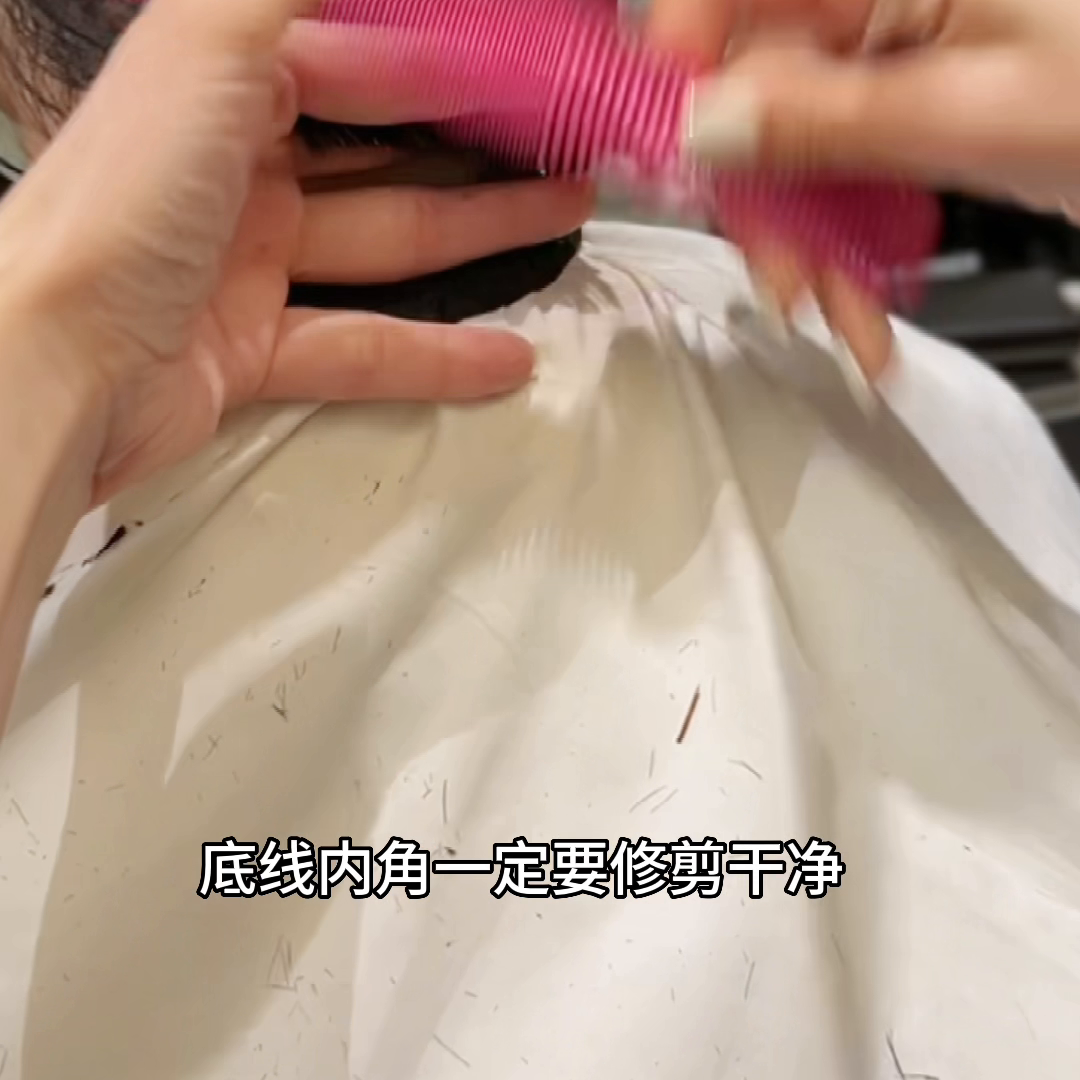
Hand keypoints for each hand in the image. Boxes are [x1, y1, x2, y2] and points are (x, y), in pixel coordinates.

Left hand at [0, 0, 591, 504]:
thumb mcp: (210, 46)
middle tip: (559, 145)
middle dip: (476, 150)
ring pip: (384, 245)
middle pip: (380, 152)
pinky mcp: (252, 349)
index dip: (441, 63)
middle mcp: (233, 168)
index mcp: (219, 86)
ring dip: (477, 238)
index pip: (352, 61)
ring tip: (564, 222)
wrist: (53, 363)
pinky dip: (433, 356)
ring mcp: (245, 264)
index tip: (523, 69)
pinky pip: (360, 346)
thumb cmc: (120, 199)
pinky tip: (504, 358)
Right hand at [647, 0, 1079, 379]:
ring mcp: (902, 46)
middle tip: (786, 279)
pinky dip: (846, 239)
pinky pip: (844, 165)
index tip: (672, 148)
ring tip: (845, 317)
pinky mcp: (915, 97)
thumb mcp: (976, 114)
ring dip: (808, 241)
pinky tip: (863, 297)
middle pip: (758, 84)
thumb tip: (703, 123)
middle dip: (764, 198)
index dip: (683, 63)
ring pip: (796, 140)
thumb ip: (824, 118)